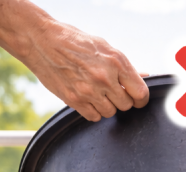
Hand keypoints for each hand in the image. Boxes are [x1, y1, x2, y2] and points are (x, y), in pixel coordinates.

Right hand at [24, 21, 148, 121]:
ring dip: (106, 105)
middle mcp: (104, 78)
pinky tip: (87, 98)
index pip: (141, 93)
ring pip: (110, 112)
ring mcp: (89, 91)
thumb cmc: (74, 41)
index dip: (140, 99)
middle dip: (121, 99)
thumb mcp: (104, 47)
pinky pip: (94, 117)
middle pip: (126, 105)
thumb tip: (144, 77)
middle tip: (111, 90)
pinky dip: (93, 110)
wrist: (41, 40)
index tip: (136, 98)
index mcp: (116, 63)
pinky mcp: (74, 100)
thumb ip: (125, 66)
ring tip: (96, 92)